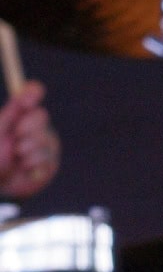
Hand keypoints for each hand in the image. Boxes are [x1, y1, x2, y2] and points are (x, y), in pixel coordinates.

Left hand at [0, 83, 60, 199]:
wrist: (0, 183)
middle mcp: (36, 126)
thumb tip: (29, 88)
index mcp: (21, 114)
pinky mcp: (50, 163)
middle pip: (41, 115)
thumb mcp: (0, 132)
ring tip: (17, 158)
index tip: (25, 101)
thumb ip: (12, 111)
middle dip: (26, 127)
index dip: (32, 93)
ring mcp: (45, 143)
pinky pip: (45, 158)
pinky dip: (30, 164)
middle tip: (16, 137)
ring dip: (25, 149)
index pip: (33, 92)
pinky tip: (24, 168)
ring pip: (43, 138)